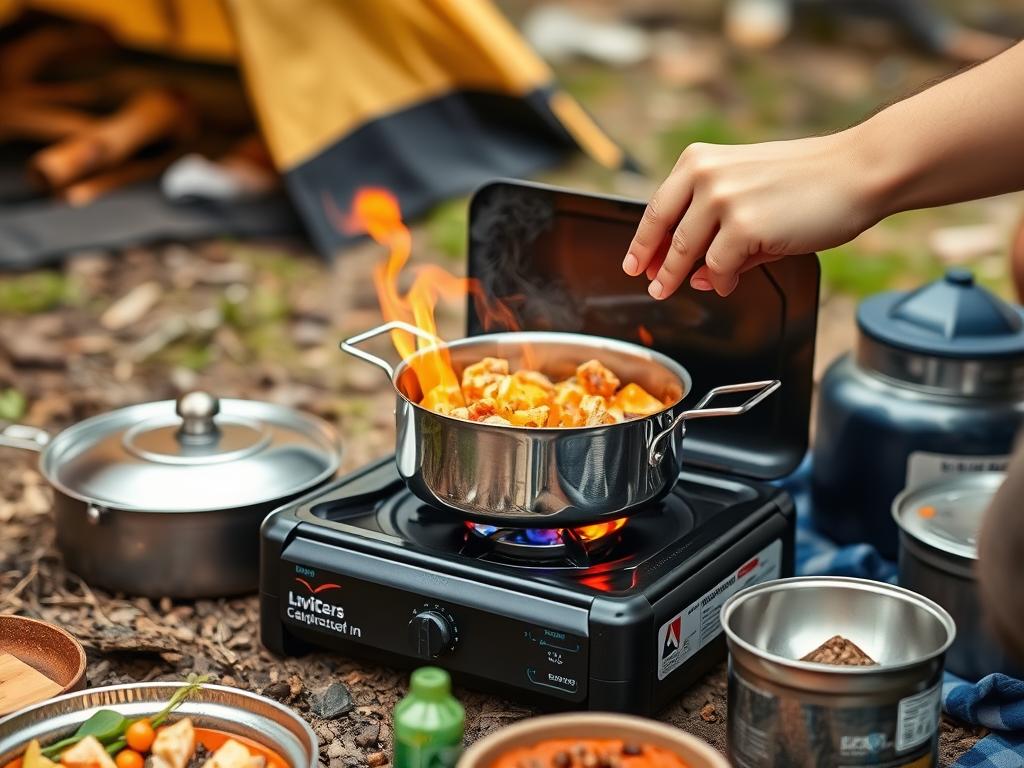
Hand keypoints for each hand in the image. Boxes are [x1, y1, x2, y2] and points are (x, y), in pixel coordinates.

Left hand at [623, 131, 878, 297]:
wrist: (859, 171)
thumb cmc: (811, 181)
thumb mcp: (750, 193)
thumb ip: (716, 230)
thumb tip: (694, 273)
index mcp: (701, 161)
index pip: (658, 207)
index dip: (643, 241)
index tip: (634, 262)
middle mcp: (705, 175)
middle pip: (664, 232)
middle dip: (657, 266)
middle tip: (656, 287)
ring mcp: (722, 200)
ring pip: (686, 252)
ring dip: (683, 276)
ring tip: (688, 288)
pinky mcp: (743, 226)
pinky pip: (718, 268)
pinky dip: (722, 280)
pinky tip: (730, 283)